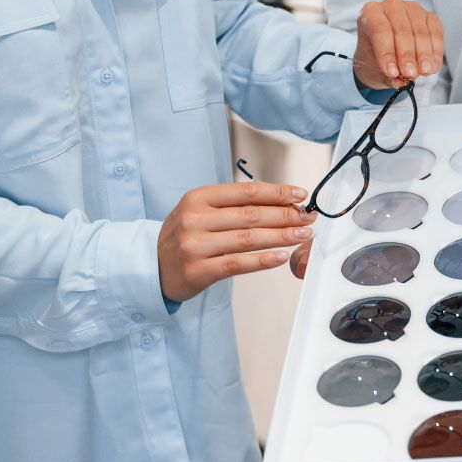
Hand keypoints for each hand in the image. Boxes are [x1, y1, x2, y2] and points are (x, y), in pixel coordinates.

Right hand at [158, 182, 317, 300]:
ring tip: (303, 235)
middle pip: (251, 215)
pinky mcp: (199, 270)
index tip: (300, 195)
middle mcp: (195, 219)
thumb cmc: (185, 235)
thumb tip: (280, 203)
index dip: (277, 192)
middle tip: (308, 217)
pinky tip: (282, 256)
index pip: (246, 192)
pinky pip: (238, 264)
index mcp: (198, 198)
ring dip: (281, 236)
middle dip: (286, 215)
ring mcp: (195, 245)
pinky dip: (263, 260)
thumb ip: (234, 206)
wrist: (152, 266)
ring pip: (248, 239)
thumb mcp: (201, 211)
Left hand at [354, 0, 444, 88]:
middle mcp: (391, 6)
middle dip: (407, 55)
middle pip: (402, 30)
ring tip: (424, 72)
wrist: (386, 53)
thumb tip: (399, 81)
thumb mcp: (374, 69)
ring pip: (420, 32)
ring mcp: (412, 9)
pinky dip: (436, 51)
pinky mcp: (429, 16)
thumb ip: (386, 75)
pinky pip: (435, 32)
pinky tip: (433, 65)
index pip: (380, 30)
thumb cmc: (376, 57)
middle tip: (410, 73)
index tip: (392, 72)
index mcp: (370, 13)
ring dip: (424, 54)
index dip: (387, 53)